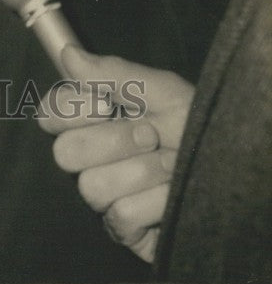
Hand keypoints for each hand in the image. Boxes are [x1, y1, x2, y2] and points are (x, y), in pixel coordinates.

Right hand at [37, 45, 194, 262]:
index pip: (51, 113)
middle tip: (150, 134)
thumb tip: (69, 55)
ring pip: (92, 186)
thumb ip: (114, 74)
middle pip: (65, 152)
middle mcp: (91, 158)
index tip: (105, 105)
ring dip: (142, 172)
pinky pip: (120, 216)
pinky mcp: (123, 229)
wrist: (231, 167)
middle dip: (113, 141)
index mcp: (94, 120)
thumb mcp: (163, 91)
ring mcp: (105, 195)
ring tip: (170, 165)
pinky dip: (155, 201)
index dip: (71, 110)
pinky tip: (171, 195)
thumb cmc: (196, 126)